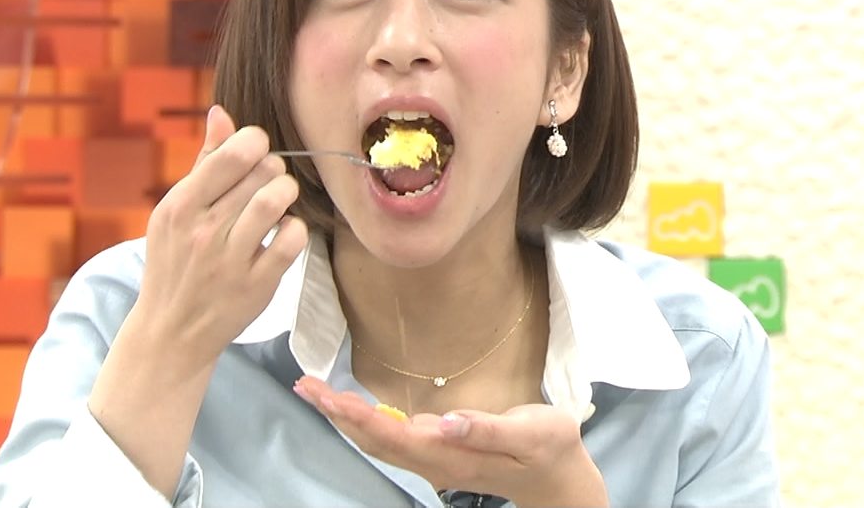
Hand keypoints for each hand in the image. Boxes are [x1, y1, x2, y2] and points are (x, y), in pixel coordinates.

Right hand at [133, 105, 308, 361]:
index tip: (255, 153)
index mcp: (179, 206)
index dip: (255, 143)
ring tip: (279, 200)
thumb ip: (204, 162)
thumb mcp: (175, 211)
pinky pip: (292, 240)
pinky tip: (283, 232)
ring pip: (275, 201)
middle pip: (261, 172)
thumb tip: (222, 113)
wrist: (172, 330)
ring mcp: (229, 260)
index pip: (233, 153)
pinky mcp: (256, 285)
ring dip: (286, 192)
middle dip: (272, 169)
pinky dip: (295, 229)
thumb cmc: (175, 261)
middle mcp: (202, 231)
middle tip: (268, 181)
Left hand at [293, 377, 608, 507]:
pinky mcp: (438, 451)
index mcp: (452, 456)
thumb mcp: (530, 433)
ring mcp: (434, 459)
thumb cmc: (549, 447)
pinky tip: (349, 407)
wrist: (559, 477)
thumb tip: (445, 421)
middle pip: (374, 440)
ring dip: (343, 417)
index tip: (328, 396)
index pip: (394, 436)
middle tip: (304, 386)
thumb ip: (486, 429)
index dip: (358, 416)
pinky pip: (390, 438)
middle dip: (337, 414)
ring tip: (314, 392)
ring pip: (378, 440)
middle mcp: (434, 462)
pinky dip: (363, 419)